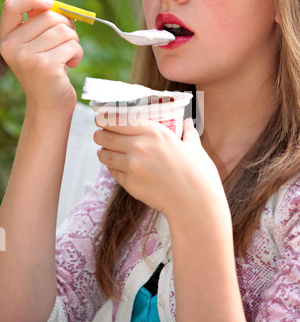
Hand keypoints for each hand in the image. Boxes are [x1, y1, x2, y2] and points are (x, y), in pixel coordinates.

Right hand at [0, 0, 82, 113]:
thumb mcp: (38, 40)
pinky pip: (72, 45)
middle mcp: (11, 47)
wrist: (50, 104)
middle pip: (49, 16)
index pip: (13, 4)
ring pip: (64, 31)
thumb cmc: (47, 70)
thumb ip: (35, 13)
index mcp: (6, 37)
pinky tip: (71, 65)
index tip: (49, 5)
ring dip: (74, 43)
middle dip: (66, 27)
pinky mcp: (45, 66)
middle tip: (66, 44)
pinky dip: (78, 54)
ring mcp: (26, 57)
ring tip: (67, 57)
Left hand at [94, 117, 224, 217]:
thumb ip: (188, 132)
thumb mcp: (194, 146)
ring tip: (105, 152)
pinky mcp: (129, 184)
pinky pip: (113, 172)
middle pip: (104, 136)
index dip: (105, 118)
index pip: (117, 120)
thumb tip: (188, 123)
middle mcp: (138, 146)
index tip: (101, 119)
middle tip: (100, 135)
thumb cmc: (198, 173)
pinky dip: (113, 168)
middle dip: (100, 135)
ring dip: (103, 152)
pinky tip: (118, 167)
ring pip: (104, 155)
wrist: (195, 202)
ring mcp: (131, 166)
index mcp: (153, 131)